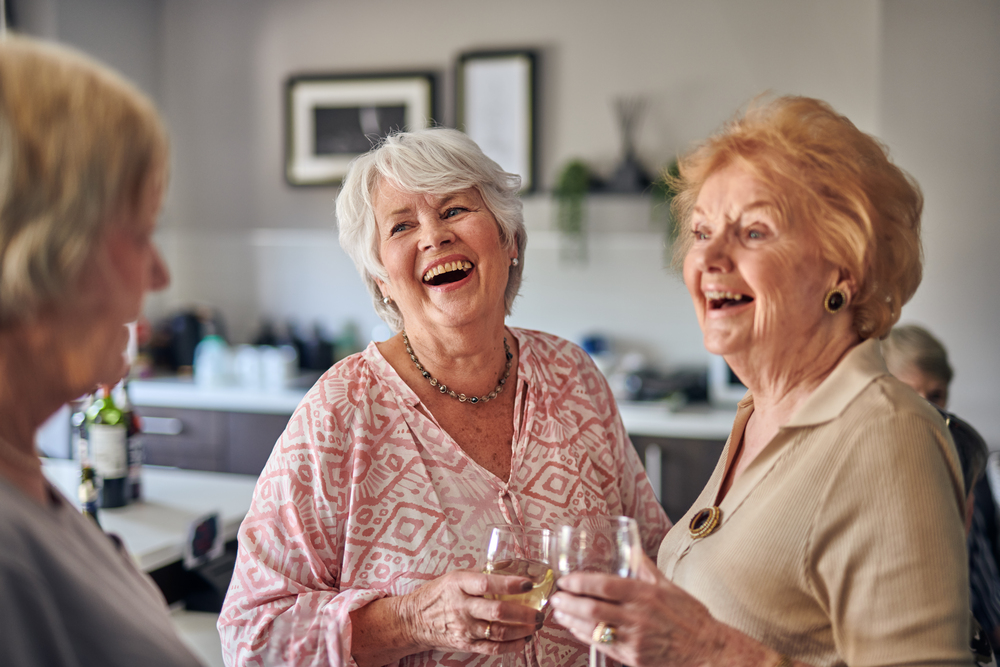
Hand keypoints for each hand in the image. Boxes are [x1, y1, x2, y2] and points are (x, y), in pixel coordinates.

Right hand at [401, 569, 544, 655]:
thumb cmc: (437, 594)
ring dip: (522, 630)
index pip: (487, 583)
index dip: (509, 584)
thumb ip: (481, 573)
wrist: (414, 620)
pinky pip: (492, 648)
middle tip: (540, 611)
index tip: (528, 583)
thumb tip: (511, 565)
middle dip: (524, 613)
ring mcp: (463, 628)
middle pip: (497, 611)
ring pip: (498, 632)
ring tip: (536, 625)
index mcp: (458, 584)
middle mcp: (461, 607)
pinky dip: (512, 646)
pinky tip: (524, 640)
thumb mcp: (455, 576)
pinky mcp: (465, 644)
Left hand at [548, 554, 733, 666]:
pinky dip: (584, 636)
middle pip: (593, 608)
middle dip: (569, 602)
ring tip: (559, 612)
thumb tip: (632, 547)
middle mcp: (638, 616)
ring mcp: (634, 639)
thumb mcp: (669, 587)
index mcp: (646, 595)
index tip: (566, 580)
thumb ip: (646, 568)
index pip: (606, 585)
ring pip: (594, 628)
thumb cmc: (690, 617)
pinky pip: (602, 645)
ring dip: (571, 620)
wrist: (706, 651)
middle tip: (556, 596)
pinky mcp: (632, 657)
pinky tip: (575, 628)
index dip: (581, 582)